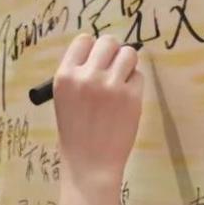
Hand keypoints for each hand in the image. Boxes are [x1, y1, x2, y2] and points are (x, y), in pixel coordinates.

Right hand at [53, 34, 142, 190]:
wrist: (90, 164)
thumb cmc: (75, 133)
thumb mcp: (64, 99)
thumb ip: (78, 74)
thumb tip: (101, 52)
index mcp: (65, 76)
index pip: (83, 40)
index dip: (93, 48)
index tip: (96, 60)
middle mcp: (86, 77)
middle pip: (108, 41)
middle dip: (113, 52)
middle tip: (112, 70)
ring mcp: (110, 86)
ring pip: (129, 54)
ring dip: (127, 65)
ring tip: (120, 82)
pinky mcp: (131, 97)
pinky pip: (139, 76)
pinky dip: (134, 84)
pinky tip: (125, 100)